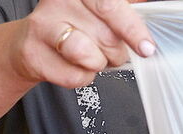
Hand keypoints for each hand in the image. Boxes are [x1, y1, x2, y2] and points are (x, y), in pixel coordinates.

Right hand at [9, 0, 155, 88]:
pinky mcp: (34, 53)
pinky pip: (74, 76)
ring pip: (89, 56)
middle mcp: (59, 1)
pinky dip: (81, 77)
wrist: (31, 43)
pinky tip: (73, 65)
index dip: (133, 29)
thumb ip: (125, 8)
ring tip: (89, 57)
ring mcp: (43, 25)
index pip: (111, 6)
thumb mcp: (99, 10)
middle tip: (110, 51)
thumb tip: (151, 7)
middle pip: (106, 37)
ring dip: (97, 63)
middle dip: (115, 52)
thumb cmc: (72, 25)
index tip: (146, 48)